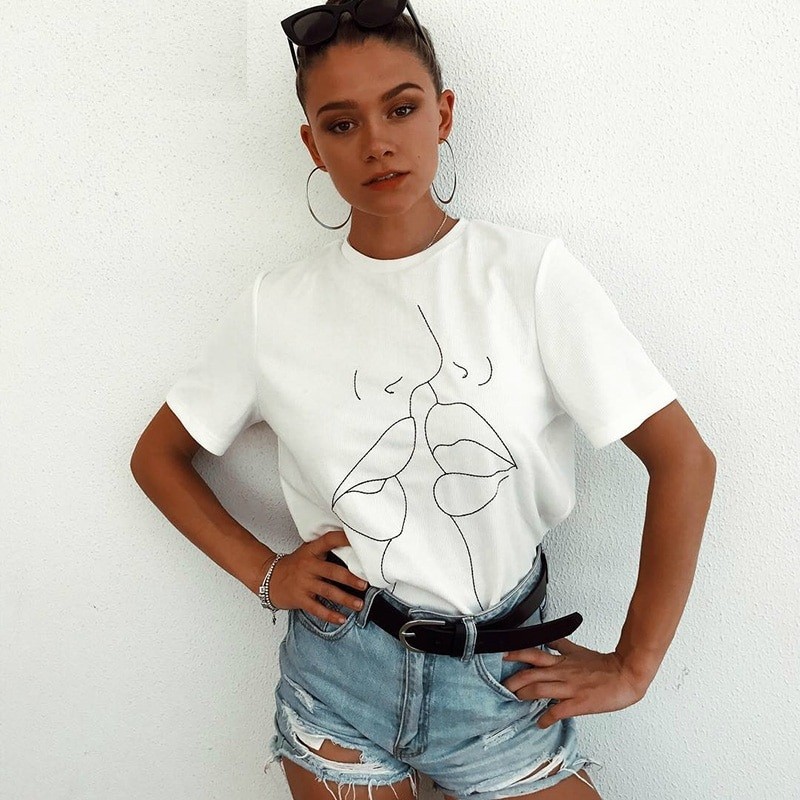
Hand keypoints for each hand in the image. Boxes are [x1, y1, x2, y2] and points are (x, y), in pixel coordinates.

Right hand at [267, 529, 368, 624]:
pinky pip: (317, 609)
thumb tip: (353, 551)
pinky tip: (341, 619)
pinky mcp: (300, 599)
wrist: (269, 578)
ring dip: (346, 599)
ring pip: (328, 591)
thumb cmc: (294, 565)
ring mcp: (304, 583)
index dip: (342, 539)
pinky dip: (330, 615)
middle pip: (333, 572)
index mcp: (311, 551)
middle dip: (350, 579)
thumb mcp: (308, 552)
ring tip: (359, 604)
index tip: (358, 541)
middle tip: (365, 584)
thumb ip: (325, 550)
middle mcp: (308, 566)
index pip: (328, 540)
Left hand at [501, 637, 649, 728]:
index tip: (502, 655)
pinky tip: (539, 723)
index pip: (533, 653)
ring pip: (540, 689)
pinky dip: (546, 718)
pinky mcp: (579, 703)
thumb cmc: (604, 665)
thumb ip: (561, 645)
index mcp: (562, 660)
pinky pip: (557, 711)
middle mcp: (562, 672)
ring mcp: (570, 688)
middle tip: (503, 685)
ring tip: (515, 700)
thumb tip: (549, 638)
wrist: (625, 675)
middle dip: (514, 680)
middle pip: (531, 673)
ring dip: (524, 695)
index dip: (516, 653)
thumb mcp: (578, 650)